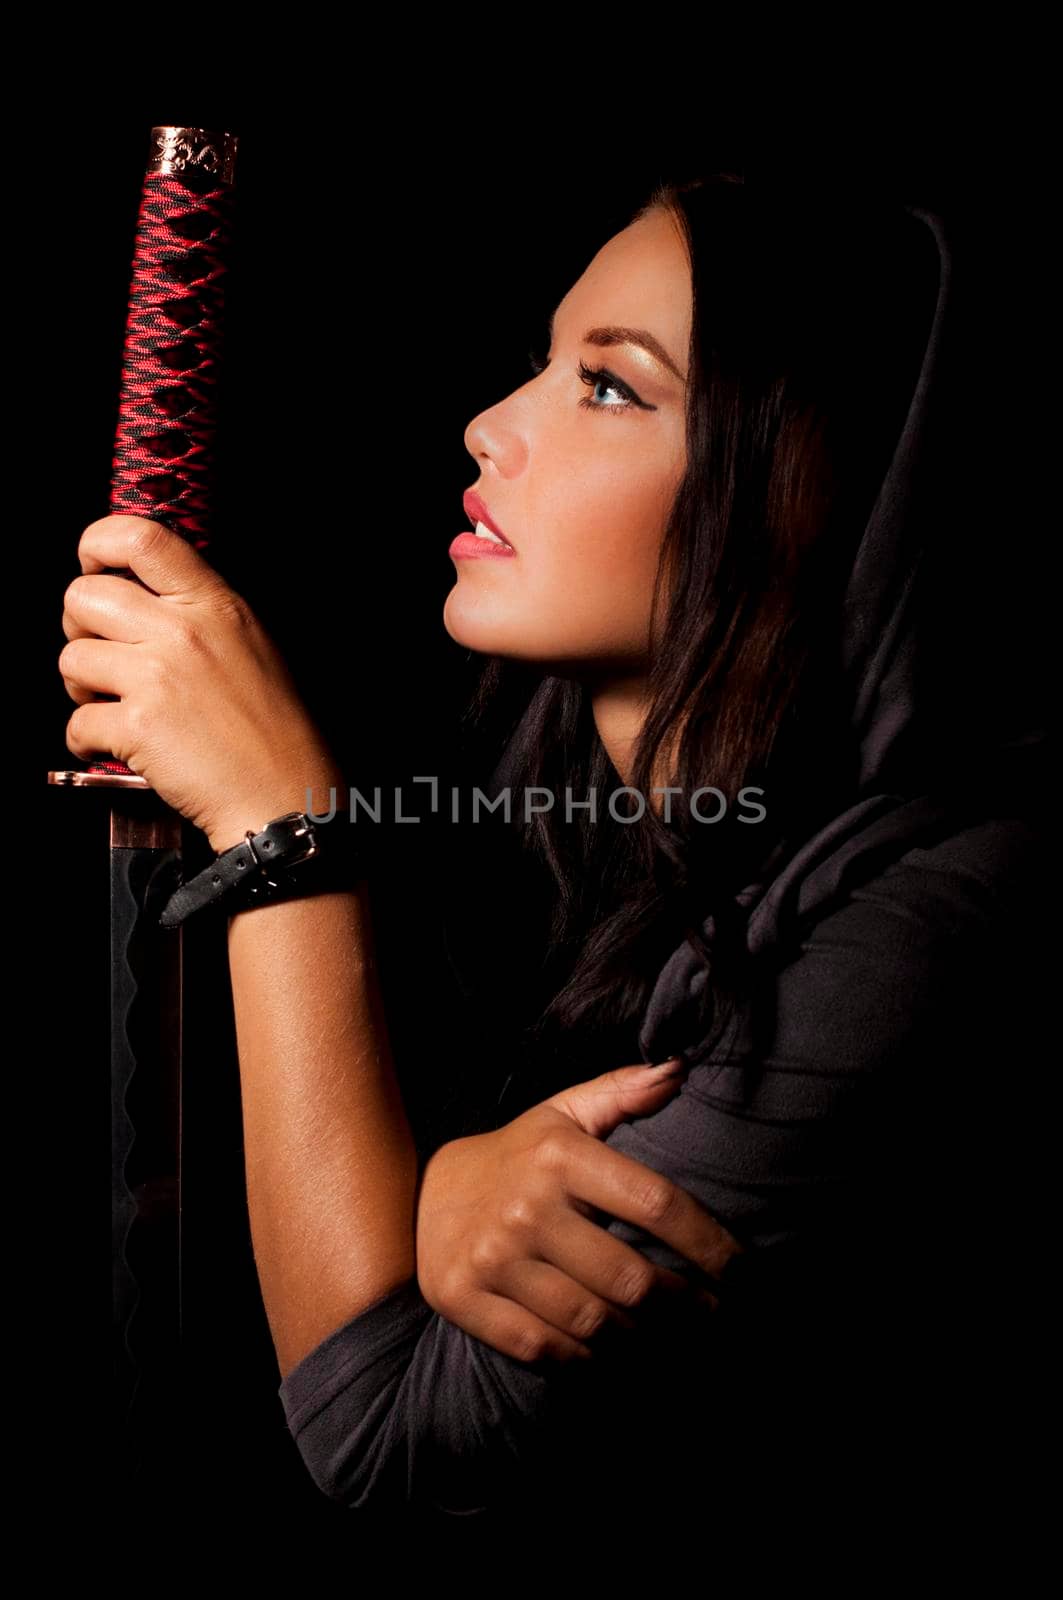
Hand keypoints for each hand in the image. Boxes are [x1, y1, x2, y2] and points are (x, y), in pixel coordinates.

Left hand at [59, 516, 343, 849]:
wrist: (283, 794)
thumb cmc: (273, 728)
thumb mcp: (252, 644)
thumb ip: (201, 611)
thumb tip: (138, 596)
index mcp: (215, 605)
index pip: (140, 538)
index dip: (97, 544)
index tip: (94, 569)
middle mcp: (185, 632)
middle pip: (83, 596)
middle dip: (77, 626)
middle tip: (101, 653)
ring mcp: (159, 677)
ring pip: (70, 658)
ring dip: (80, 685)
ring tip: (110, 703)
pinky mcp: (139, 726)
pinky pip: (76, 721)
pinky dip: (86, 739)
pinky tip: (117, 745)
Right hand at [415, 1058, 744, 1362]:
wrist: (421, 1194)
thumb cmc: (519, 1156)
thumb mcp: (564, 1113)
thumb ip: (622, 1092)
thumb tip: (678, 1069)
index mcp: (560, 1155)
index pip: (655, 1203)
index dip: (709, 1242)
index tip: (744, 1270)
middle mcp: (527, 1207)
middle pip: (631, 1278)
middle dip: (688, 1307)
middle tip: (719, 1319)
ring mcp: (494, 1259)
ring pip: (594, 1322)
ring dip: (646, 1341)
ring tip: (677, 1343)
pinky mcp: (466, 1300)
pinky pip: (546, 1348)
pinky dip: (589, 1360)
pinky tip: (616, 1356)